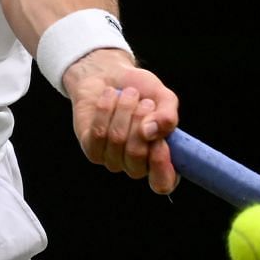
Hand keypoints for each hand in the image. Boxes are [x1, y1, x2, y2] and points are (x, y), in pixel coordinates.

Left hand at [65, 49, 178, 192]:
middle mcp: (137, 166)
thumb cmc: (142, 91)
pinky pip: (99, 133)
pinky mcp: (92, 149)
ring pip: (118, 140)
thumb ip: (168, 116)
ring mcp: (113, 160)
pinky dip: (106, 109)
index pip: (162, 183)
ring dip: (125, 110)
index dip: (161, 166)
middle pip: (136, 155)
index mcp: (160, 160)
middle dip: (140, 120)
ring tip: (129, 93)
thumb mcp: (163, 98)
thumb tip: (151, 132)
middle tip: (145, 101)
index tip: (162, 142)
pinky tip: (109, 96)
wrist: (109, 76)